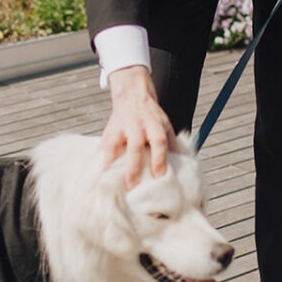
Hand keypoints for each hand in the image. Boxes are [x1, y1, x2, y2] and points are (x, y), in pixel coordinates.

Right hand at [102, 66, 173, 187]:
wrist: (132, 96)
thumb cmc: (151, 116)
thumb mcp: (165, 125)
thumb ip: (172, 144)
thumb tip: (181, 168)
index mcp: (154, 124)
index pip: (159, 141)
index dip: (159, 159)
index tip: (159, 176)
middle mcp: (136, 125)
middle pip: (135, 146)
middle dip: (134, 167)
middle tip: (133, 186)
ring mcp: (120, 128)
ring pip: (114, 146)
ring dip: (113, 164)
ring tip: (112, 183)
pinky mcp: (108, 132)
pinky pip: (103, 148)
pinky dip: (101, 160)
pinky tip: (100, 173)